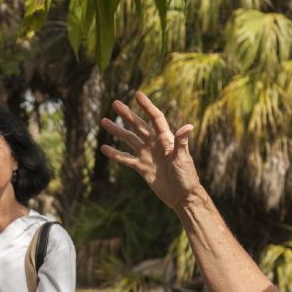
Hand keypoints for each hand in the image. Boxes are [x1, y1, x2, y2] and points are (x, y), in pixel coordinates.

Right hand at [99, 92, 202, 210]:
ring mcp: (147, 155)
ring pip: (129, 139)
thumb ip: (182, 142)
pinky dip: (115, 154)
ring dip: (117, 131)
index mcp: (166, 139)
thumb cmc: (187, 176)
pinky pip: (125, 159)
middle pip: (138, 125)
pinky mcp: (141, 167)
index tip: (137, 95)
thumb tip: (188, 126)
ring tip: (104, 121)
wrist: (182, 196)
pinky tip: (104, 148)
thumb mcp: (183, 158)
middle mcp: (155, 144)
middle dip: (127, 114)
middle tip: (115, 103)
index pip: (155, 118)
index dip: (147, 106)